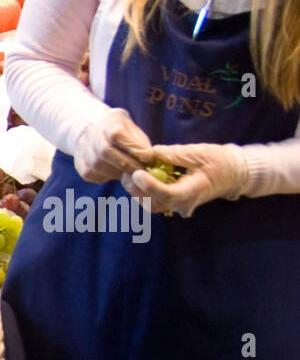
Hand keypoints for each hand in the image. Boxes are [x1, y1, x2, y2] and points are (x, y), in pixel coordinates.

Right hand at [73, 109, 152, 182]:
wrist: (93, 133)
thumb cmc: (119, 132)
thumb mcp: (131, 129)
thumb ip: (140, 142)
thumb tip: (149, 158)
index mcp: (107, 124)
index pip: (117, 135)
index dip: (133, 147)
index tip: (148, 157)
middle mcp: (91, 137)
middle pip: (106, 153)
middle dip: (128, 164)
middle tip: (143, 170)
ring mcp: (84, 154)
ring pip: (102, 167)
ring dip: (120, 172)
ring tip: (131, 171)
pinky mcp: (84, 169)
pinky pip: (98, 177)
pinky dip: (111, 176)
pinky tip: (117, 171)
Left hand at [123, 143, 247, 217]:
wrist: (233, 174)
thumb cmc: (219, 161)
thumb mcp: (199, 152)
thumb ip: (173, 154)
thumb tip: (150, 153)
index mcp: (193, 192)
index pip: (166, 194)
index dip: (148, 185)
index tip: (136, 173)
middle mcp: (183, 204)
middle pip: (153, 203)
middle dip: (136, 188)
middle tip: (127, 171)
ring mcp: (177, 207)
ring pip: (150, 205)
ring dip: (136, 191)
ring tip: (129, 173)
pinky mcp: (172, 203)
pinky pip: (153, 201)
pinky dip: (143, 191)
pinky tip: (137, 177)